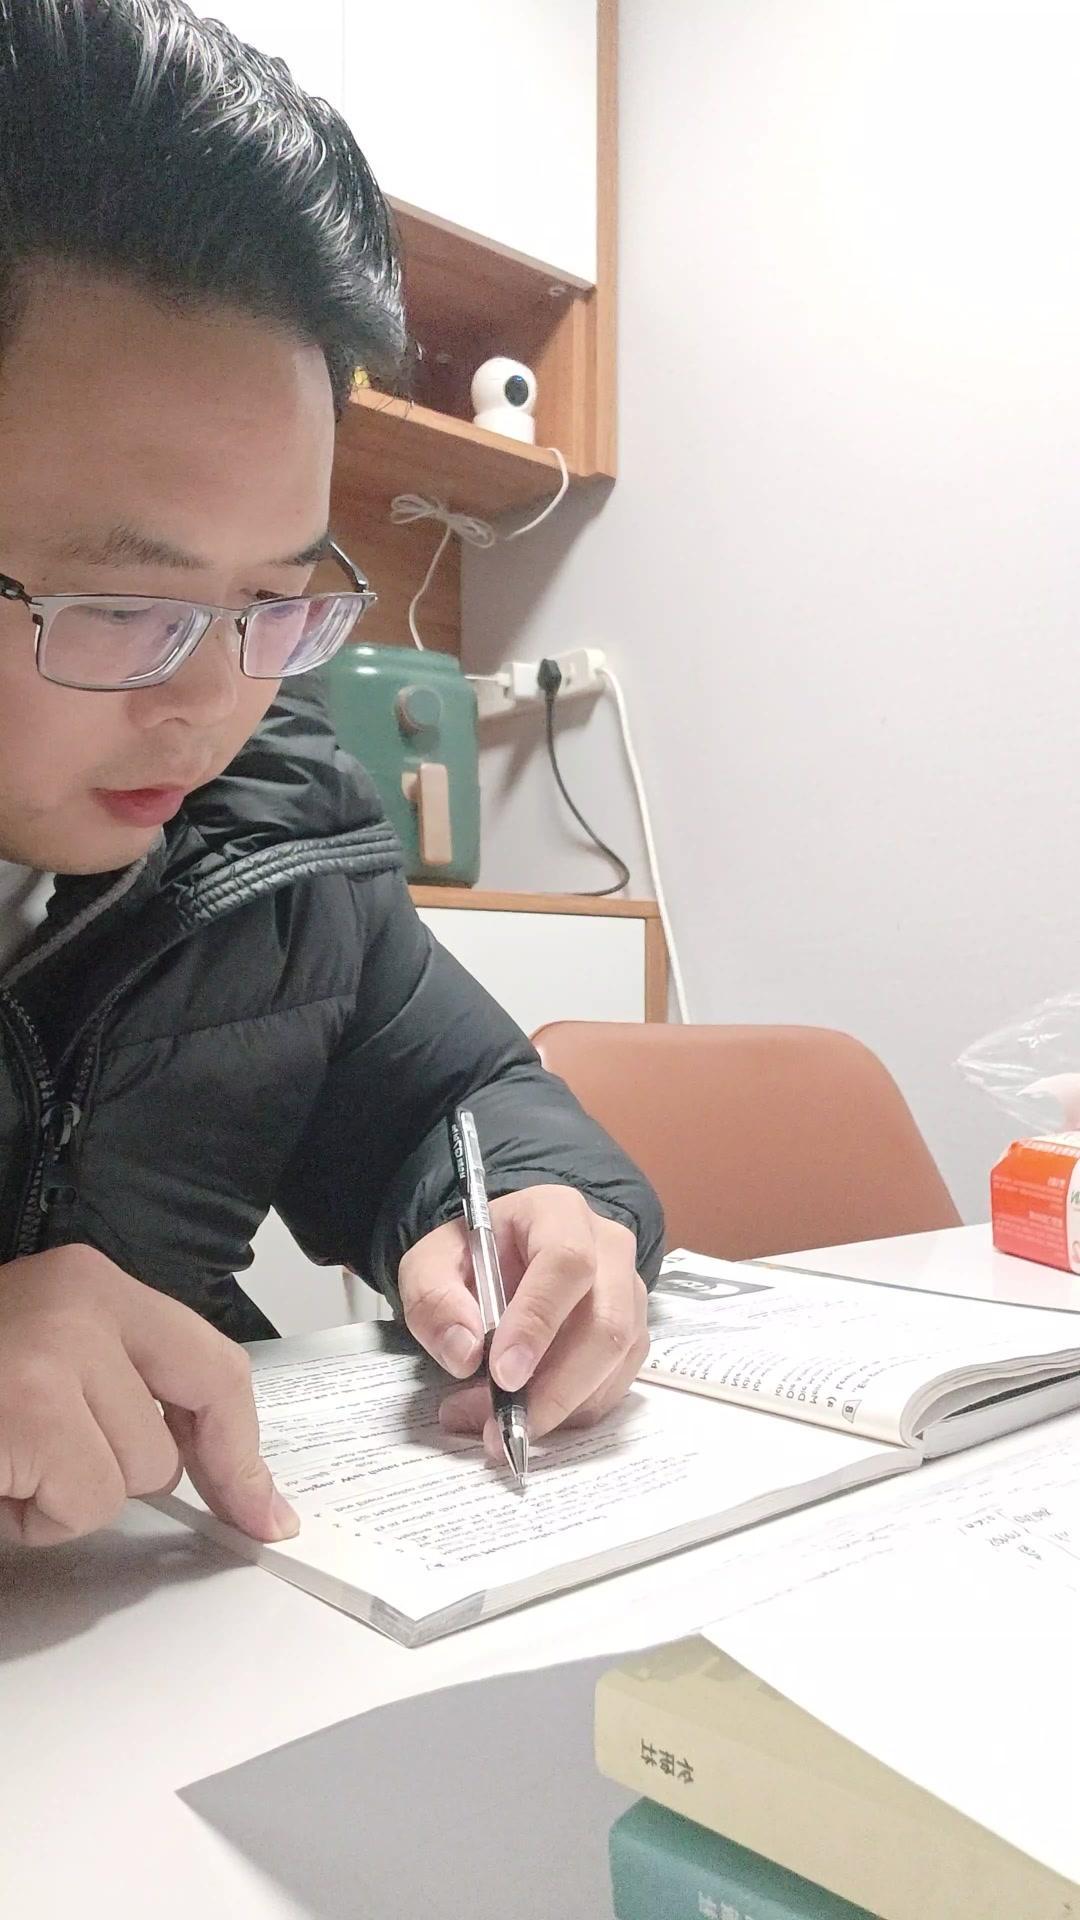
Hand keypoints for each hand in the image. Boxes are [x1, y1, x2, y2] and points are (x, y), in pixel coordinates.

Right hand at [0, 1244, 298, 1547]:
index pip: (216, 1368)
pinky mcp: (30, 1411)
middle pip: (176, 1437)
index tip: (260, 1509)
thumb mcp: (47, 1360)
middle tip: (48, 1468)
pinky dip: (33, 1520)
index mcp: (93, 1284)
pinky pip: (84, 1504)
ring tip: (10, 1460)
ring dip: (65, 1498)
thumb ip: (127, 1387)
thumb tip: (227, 1475)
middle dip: (119, 1474)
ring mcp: (58, 1353)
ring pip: (134, 1478)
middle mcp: (84, 1304)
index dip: (240, 1452)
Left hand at [397, 1185, 648, 1454]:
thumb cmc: (471, 1257)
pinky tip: (528, 1414)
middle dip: (554, 1387)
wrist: (501, 1261)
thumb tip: (465, 1354)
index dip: (538, 1323)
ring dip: (560, 1407)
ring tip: (495, 1426)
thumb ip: (435, 1300)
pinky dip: (572, 1412)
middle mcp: (609, 1248)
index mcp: (558, 1213)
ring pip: (616, 1362)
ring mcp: (629, 1293)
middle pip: (606, 1323)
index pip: (567, 1263)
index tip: (503, 1375)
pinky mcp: (633, 1334)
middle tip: (498, 1425)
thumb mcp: (430, 1263)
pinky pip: (615, 1384)